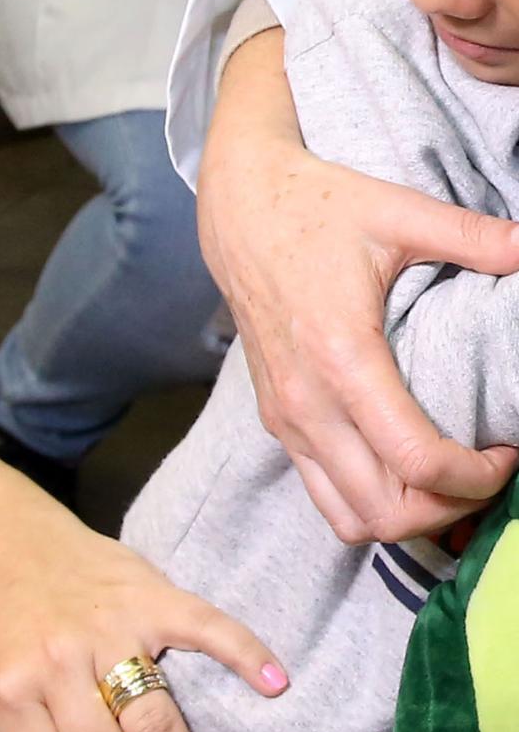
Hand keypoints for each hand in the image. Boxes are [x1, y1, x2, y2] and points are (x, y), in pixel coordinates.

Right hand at [198, 29, 518, 544]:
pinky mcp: (279, 425)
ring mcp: (289, 423)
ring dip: (406, 518)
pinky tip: (403, 474)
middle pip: (384, 512)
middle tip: (484, 474)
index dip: (474, 476)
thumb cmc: (315, 211)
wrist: (239, 215)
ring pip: (351, 520)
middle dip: (446, 509)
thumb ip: (473, 236)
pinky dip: (370, 505)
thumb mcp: (399, 213)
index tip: (506, 453)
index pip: (415, 460)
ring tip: (445, 484)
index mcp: (343, 359)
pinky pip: (326, 498)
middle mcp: (310, 406)